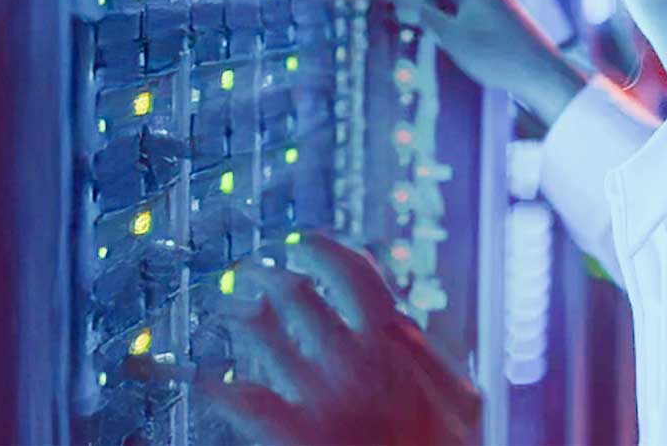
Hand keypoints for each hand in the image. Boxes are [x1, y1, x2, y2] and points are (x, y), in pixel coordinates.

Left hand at [199, 232, 481, 444]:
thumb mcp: (464, 401)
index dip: (324, 249)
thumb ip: (433, 356)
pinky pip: (239, 399)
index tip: (305, 241)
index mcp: (396, 345)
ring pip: (261, 335)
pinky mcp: (293, 436)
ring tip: (226, 308)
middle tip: (250, 270)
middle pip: (297, 294)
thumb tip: (403, 321)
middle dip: (267, 274)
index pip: (354, 273)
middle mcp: (353, 362)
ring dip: (237, 315)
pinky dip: (214, 382)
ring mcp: (320, 398)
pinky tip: (203, 375)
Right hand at [388, 0, 586, 125]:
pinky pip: (458, 6)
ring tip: (400, 21)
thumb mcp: (449, 34)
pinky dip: (442, 15)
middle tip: (383, 4)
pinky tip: (428, 32)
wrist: (539, 73)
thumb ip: (419, 13)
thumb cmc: (496, 52)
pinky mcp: (490, 13)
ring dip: (425, 6)